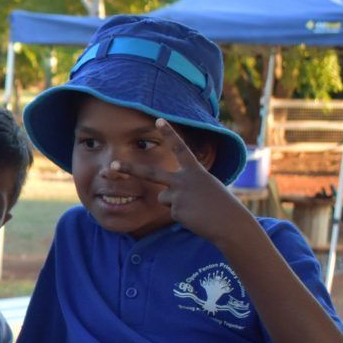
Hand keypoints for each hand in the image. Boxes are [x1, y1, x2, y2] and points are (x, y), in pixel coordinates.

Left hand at [113, 119, 255, 246]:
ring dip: (174, 204)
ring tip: (194, 208)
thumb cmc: (221, 206)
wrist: (230, 223)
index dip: (170, 133)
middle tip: (112, 165)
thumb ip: (185, 185)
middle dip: (130, 168)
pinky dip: (182, 215)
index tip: (159, 119)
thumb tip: (162, 197)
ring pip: (162, 197)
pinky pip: (170, 211)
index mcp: (195, 171)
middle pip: (150, 173)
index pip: (181, 148)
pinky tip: (195, 216)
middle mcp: (184, 179)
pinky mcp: (175, 210)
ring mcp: (178, 194)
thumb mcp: (206, 188)